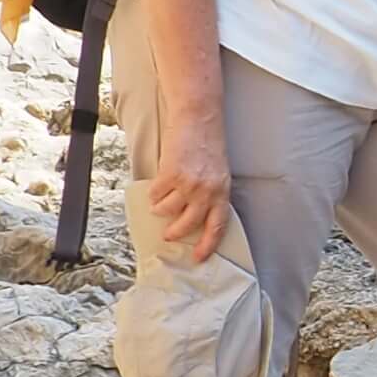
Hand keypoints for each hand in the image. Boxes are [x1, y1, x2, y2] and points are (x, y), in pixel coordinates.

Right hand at [151, 114, 232, 265]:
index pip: (217, 226)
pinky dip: (153, 193)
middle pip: (188, 224)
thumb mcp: (218, 172)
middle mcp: (207, 192)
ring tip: (160, 203)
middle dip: (175, 233)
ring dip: (160, 209)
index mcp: (222, 192)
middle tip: (168, 235)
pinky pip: (156, 194)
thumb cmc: (208, 143)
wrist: (198, 118)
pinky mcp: (171, 175)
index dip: (207, 245)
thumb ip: (210, 193)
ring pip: (167, 210)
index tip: (198, 258)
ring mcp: (189, 184)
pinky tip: (157, 186)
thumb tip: (194, 213)